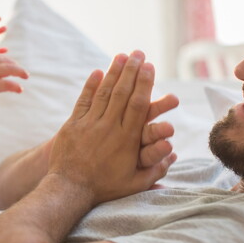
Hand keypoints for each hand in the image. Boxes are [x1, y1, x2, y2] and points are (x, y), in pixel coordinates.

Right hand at [0, 53, 27, 108]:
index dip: (8, 61)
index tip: (14, 66)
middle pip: (6, 61)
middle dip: (16, 66)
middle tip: (24, 73)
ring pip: (9, 69)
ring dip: (20, 72)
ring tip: (26, 76)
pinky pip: (7, 83)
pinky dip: (15, 86)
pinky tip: (20, 89)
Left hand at [48, 51, 174, 205]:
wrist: (69, 188)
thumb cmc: (104, 188)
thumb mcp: (134, 183)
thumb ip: (155, 169)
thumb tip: (174, 154)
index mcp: (127, 139)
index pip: (139, 104)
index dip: (145, 83)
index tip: (150, 67)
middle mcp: (109, 127)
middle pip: (122, 93)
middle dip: (132, 71)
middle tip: (138, 53)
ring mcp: (89, 124)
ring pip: (103, 93)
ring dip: (113, 72)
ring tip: (121, 56)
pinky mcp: (73, 124)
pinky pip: (83, 101)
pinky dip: (90, 86)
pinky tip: (97, 72)